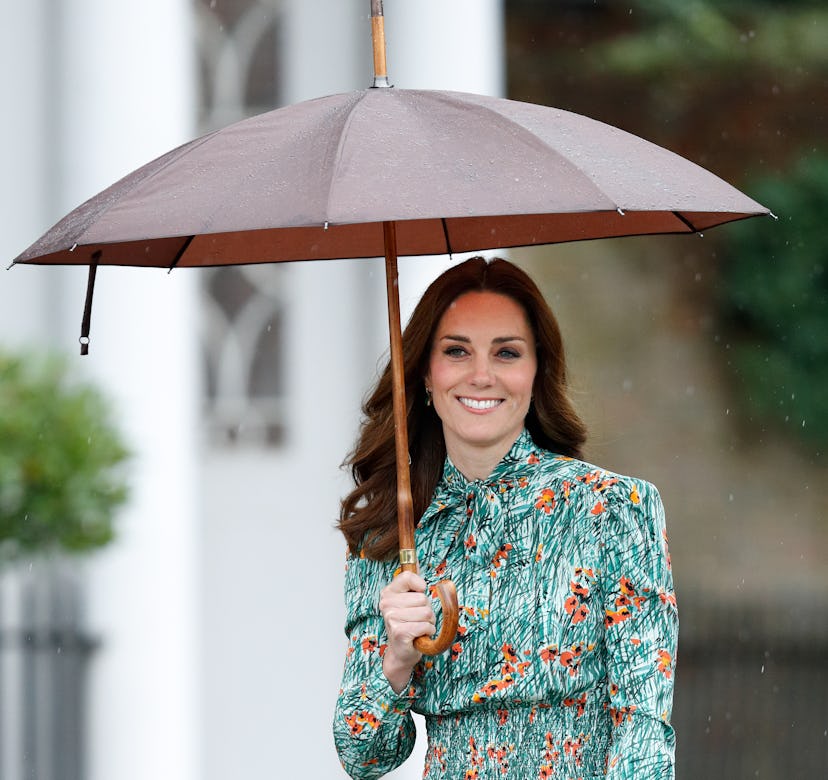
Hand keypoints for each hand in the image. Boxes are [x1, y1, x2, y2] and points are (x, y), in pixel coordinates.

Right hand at [379, 570, 435, 691]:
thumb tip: (418, 560)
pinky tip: (419, 635)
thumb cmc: (409, 624)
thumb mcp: (409, 601)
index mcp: (388, 592)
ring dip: (429, 622)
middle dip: (427, 610)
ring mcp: (391, 618)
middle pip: (423, 598)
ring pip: (426, 613)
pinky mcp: (399, 632)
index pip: (407, 576)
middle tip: (417, 619)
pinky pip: (425, 626)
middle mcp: (386, 603)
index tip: (419, 594)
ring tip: (419, 627)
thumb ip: (413, 583)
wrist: (402, 652)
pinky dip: (428, 631)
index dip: (420, 586)